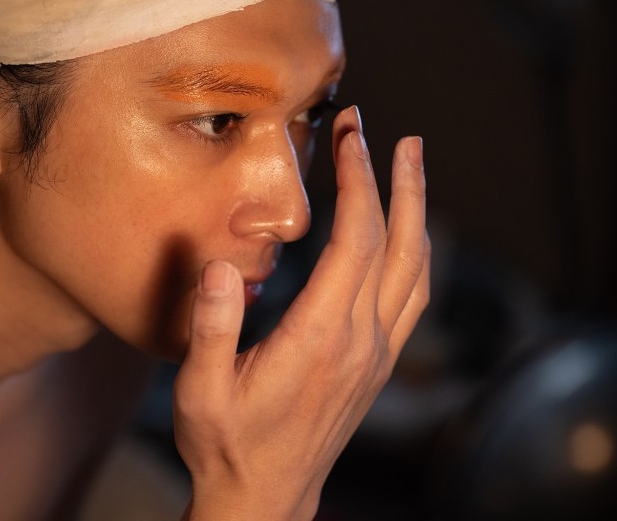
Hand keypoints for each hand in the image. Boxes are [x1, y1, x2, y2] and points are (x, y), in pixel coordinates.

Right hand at [174, 106, 429, 519]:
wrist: (265, 500)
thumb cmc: (225, 444)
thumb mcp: (199, 390)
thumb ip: (210, 327)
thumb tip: (219, 265)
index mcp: (320, 337)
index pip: (355, 240)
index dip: (357, 181)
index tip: (350, 135)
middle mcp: (361, 340)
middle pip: (396, 244)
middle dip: (393, 180)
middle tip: (383, 131)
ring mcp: (377, 354)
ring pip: (416, 269)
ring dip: (417, 210)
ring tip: (410, 162)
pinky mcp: (378, 364)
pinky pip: (414, 296)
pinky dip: (417, 252)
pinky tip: (409, 232)